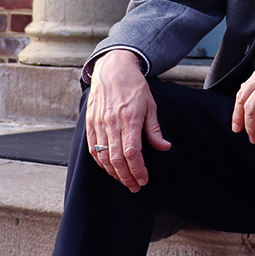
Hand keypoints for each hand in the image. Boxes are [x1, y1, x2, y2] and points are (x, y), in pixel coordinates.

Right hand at [86, 50, 170, 191]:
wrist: (112, 69)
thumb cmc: (134, 86)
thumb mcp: (150, 105)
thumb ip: (154, 130)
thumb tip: (164, 147)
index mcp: (129, 119)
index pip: (132, 153)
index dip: (138, 170)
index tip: (144, 180)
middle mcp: (112, 124)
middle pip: (117, 159)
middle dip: (127, 177)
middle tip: (135, 186)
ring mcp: (98, 124)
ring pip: (103, 157)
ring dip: (114, 173)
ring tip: (124, 180)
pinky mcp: (90, 123)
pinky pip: (93, 149)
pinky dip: (100, 163)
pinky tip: (109, 168)